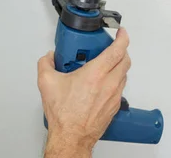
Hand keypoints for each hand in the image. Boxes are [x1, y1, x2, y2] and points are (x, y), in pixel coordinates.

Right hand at [37, 28, 130, 156]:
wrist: (71, 136)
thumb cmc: (64, 115)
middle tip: (113, 46)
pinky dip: (115, 80)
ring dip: (118, 66)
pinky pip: (120, 88)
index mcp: (95, 74)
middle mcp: (109, 84)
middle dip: (122, 49)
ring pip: (124, 74)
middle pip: (125, 60)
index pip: (117, 50)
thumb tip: (49, 57)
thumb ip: (45, 63)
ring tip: (105, 64)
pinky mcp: (115, 106)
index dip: (122, 38)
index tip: (121, 32)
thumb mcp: (47, 82)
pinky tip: (102, 83)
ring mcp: (114, 96)